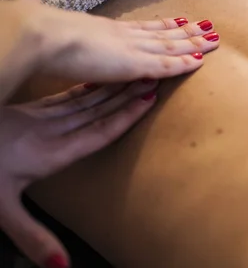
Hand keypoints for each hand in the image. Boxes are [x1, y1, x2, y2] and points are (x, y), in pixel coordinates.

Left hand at [0, 80, 158, 267]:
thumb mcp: (2, 210)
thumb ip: (33, 236)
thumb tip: (62, 267)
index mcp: (50, 154)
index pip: (97, 132)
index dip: (126, 117)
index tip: (149, 100)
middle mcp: (49, 131)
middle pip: (96, 111)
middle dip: (127, 95)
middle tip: (154, 78)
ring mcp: (37, 118)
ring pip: (84, 100)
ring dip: (112, 89)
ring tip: (136, 76)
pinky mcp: (27, 112)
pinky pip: (65, 96)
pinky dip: (86, 88)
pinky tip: (96, 83)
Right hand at [6, 0, 220, 83]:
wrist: (37, 36)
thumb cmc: (34, 27)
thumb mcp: (36, 10)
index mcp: (105, 28)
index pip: (142, 26)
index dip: (163, 23)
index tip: (180, 19)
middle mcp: (123, 36)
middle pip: (163, 33)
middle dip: (187, 32)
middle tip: (209, 28)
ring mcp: (131, 50)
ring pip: (171, 47)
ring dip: (194, 44)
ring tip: (215, 39)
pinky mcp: (134, 65)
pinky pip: (165, 66)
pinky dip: (183, 64)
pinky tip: (201, 63)